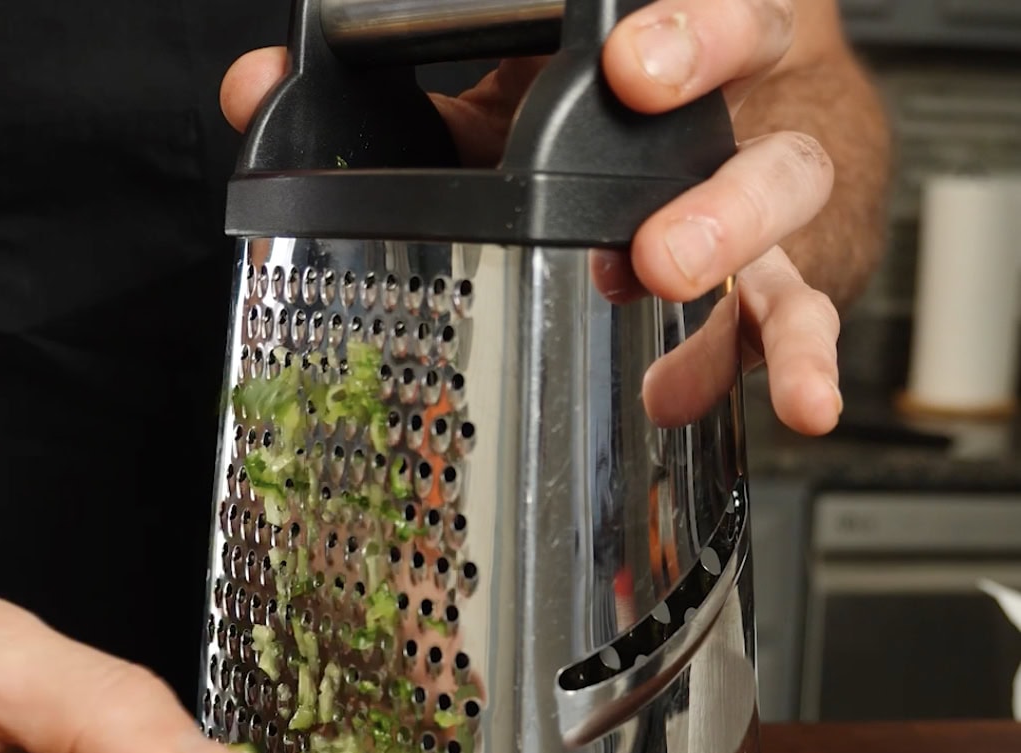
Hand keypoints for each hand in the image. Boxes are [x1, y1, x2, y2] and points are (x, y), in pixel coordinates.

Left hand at [221, 0, 841, 436]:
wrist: (746, 133)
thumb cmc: (618, 117)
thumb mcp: (511, 97)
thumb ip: (409, 101)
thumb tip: (256, 91)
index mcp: (668, 37)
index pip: (684, 9)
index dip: (671, 34)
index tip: (624, 66)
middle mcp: (733, 96)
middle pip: (752, 85)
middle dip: (690, 149)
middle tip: (639, 218)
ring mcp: (767, 183)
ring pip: (788, 189)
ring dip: (735, 238)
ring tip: (672, 277)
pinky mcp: (788, 269)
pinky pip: (803, 309)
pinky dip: (802, 361)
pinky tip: (804, 405)